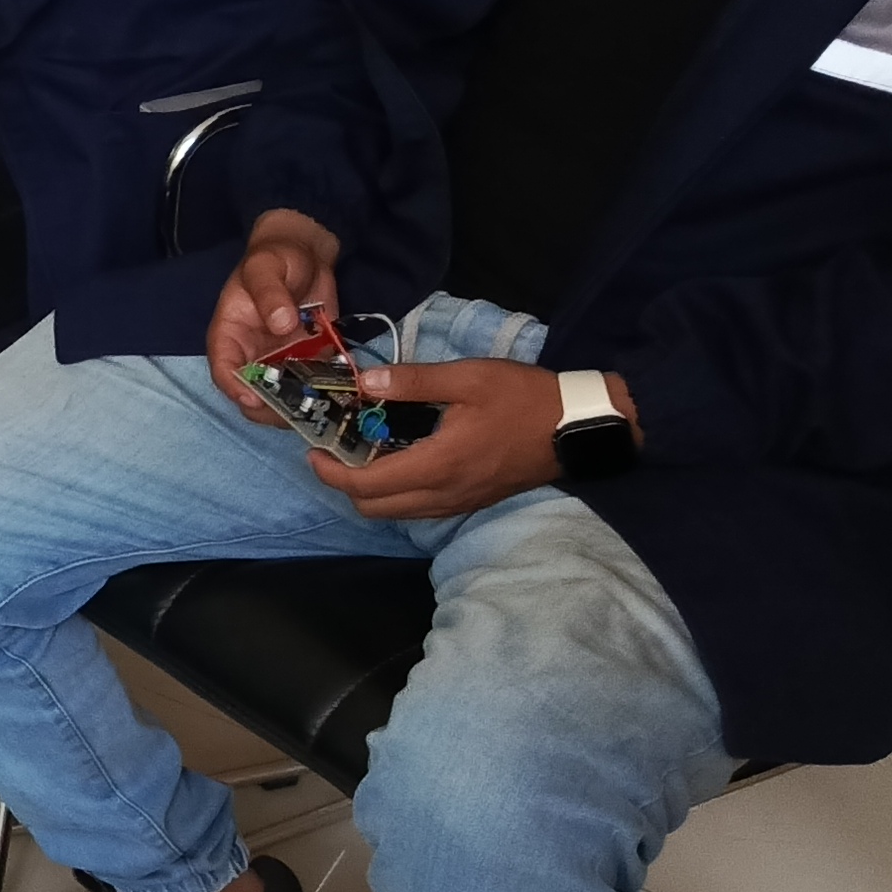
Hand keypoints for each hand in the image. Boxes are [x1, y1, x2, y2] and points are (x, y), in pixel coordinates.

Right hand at [209, 208, 342, 428]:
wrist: (305, 251)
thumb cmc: (275, 255)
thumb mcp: (266, 267)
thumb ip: (270, 293)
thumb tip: (281, 323)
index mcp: (230, 335)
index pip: (224, 370)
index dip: (236, 389)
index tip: (255, 399)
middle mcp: (252, 355)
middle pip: (253, 395)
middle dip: (272, 407)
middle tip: (298, 408)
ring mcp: (280, 361)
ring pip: (283, 398)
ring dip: (301, 405)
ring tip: (324, 404)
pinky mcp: (308, 360)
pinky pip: (313, 384)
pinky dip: (326, 392)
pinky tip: (343, 393)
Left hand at [307, 358, 637, 519]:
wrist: (578, 428)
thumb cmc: (524, 398)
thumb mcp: (468, 378)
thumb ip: (413, 381)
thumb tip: (364, 381)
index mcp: (437, 465)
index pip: (366, 486)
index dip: (330, 472)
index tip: (313, 450)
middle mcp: (443, 494)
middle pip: (373, 508)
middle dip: (344, 484)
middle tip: (333, 450)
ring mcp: (458, 503)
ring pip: (395, 513)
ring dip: (370, 492)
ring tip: (361, 453)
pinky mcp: (470, 502)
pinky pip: (419, 509)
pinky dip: (397, 493)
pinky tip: (398, 461)